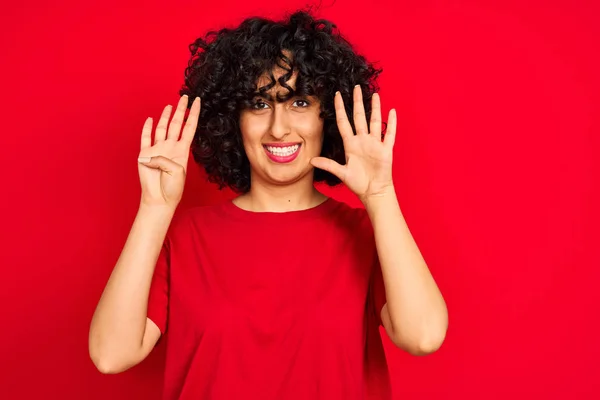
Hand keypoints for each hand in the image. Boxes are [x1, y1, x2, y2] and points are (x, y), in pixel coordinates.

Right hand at [137, 95, 200, 208]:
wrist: (159, 198)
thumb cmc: (171, 188)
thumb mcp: (176, 172)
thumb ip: (166, 159)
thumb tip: (153, 153)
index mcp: (182, 150)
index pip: (189, 127)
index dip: (193, 114)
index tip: (198, 101)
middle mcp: (171, 147)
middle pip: (177, 124)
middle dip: (181, 110)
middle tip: (185, 97)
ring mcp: (158, 149)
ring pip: (162, 128)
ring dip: (166, 117)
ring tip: (170, 106)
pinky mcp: (145, 154)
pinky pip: (145, 138)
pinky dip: (146, 128)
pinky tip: (149, 119)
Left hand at [310, 85, 396, 203]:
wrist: (373, 191)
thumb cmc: (358, 183)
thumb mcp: (341, 172)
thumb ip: (328, 165)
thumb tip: (311, 161)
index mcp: (351, 144)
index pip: (344, 122)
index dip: (340, 109)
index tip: (337, 96)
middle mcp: (362, 141)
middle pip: (359, 117)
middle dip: (357, 102)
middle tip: (356, 88)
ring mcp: (375, 144)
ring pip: (375, 122)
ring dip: (375, 108)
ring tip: (375, 95)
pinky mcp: (385, 150)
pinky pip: (389, 134)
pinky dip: (391, 123)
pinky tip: (392, 111)